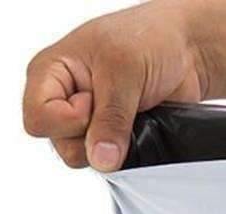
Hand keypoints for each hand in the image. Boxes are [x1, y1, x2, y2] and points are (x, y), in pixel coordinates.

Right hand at [23, 1, 209, 170]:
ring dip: (112, 144)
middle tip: (116, 105)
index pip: (38, 119)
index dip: (67, 119)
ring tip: (130, 113)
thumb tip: (102, 159)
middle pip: (61, 145)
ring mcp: (89, 122)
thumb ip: (110, 120)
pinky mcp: (112, 138)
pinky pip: (112, 161)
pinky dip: (127, 152)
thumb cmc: (149, 38)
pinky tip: (139, 126)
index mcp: (51, 72)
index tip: (92, 100)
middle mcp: (65, 100)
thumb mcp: (124, 71)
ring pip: (86, 158)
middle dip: (91, 134)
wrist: (187, 50)